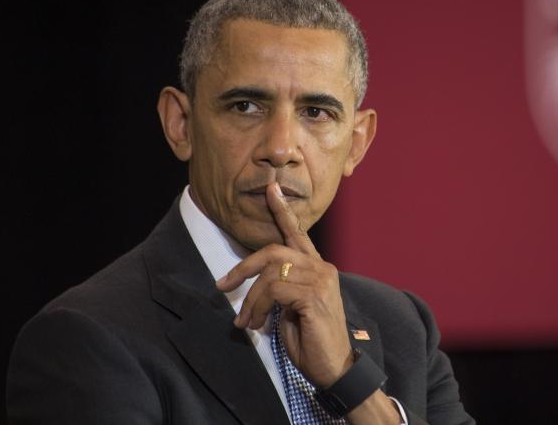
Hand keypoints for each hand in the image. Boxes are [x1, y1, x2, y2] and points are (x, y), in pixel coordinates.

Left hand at [216, 182, 352, 387]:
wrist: (335, 368)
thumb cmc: (312, 341)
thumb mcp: (292, 311)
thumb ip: (281, 291)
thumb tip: (255, 288)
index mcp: (318, 269)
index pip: (298, 233)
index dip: (282, 211)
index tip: (270, 189)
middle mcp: (322, 268)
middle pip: (274, 251)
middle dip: (242, 267)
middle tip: (222, 285)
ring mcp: (321, 280)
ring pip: (270, 273)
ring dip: (250, 299)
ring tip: (246, 322)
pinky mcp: (314, 296)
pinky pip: (274, 290)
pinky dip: (257, 307)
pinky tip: (257, 324)